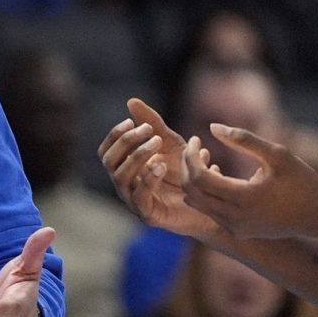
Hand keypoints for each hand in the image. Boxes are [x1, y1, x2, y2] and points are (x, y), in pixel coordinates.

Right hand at [99, 98, 222, 239]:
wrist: (211, 202)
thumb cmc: (187, 173)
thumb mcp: (171, 143)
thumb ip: (152, 123)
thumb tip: (131, 101)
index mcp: (127, 168)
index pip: (106, 151)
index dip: (115, 136)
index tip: (131, 121)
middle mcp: (126, 185)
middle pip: (109, 162)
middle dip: (126, 143)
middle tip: (149, 131)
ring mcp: (134, 201)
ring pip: (120, 178)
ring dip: (137, 156)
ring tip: (157, 143)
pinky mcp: (149, 215)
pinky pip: (139, 197)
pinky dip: (148, 180)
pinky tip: (162, 166)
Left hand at [180, 123, 317, 240]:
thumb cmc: (302, 180)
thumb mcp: (277, 154)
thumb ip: (244, 140)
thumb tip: (212, 127)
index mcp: (243, 198)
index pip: (198, 178)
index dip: (191, 156)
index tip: (195, 139)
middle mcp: (235, 217)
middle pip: (192, 192)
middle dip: (187, 168)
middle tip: (194, 148)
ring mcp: (236, 227)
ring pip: (198, 204)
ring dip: (195, 182)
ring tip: (206, 159)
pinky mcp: (239, 232)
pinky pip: (211, 212)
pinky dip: (206, 194)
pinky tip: (219, 176)